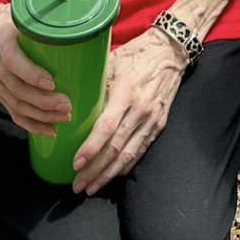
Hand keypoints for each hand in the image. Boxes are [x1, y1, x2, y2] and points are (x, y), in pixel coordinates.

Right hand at [0, 4, 71, 136]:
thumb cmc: (7, 20)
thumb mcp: (18, 13)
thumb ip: (41, 20)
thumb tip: (77, 26)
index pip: (12, 60)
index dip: (31, 74)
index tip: (52, 82)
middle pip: (16, 88)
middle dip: (43, 101)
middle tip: (67, 104)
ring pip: (15, 103)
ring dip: (41, 115)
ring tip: (64, 117)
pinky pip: (12, 111)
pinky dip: (31, 124)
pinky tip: (49, 130)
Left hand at [70, 29, 186, 193]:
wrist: (170, 52)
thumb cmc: (136, 54)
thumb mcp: (112, 62)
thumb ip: (95, 84)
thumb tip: (68, 101)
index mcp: (127, 91)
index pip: (107, 127)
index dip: (91, 148)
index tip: (76, 163)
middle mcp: (141, 109)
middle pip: (116, 148)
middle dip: (95, 170)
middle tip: (77, 185)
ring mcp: (152, 119)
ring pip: (128, 155)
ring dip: (108, 174)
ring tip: (91, 187)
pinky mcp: (159, 125)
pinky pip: (140, 151)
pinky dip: (125, 166)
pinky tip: (112, 175)